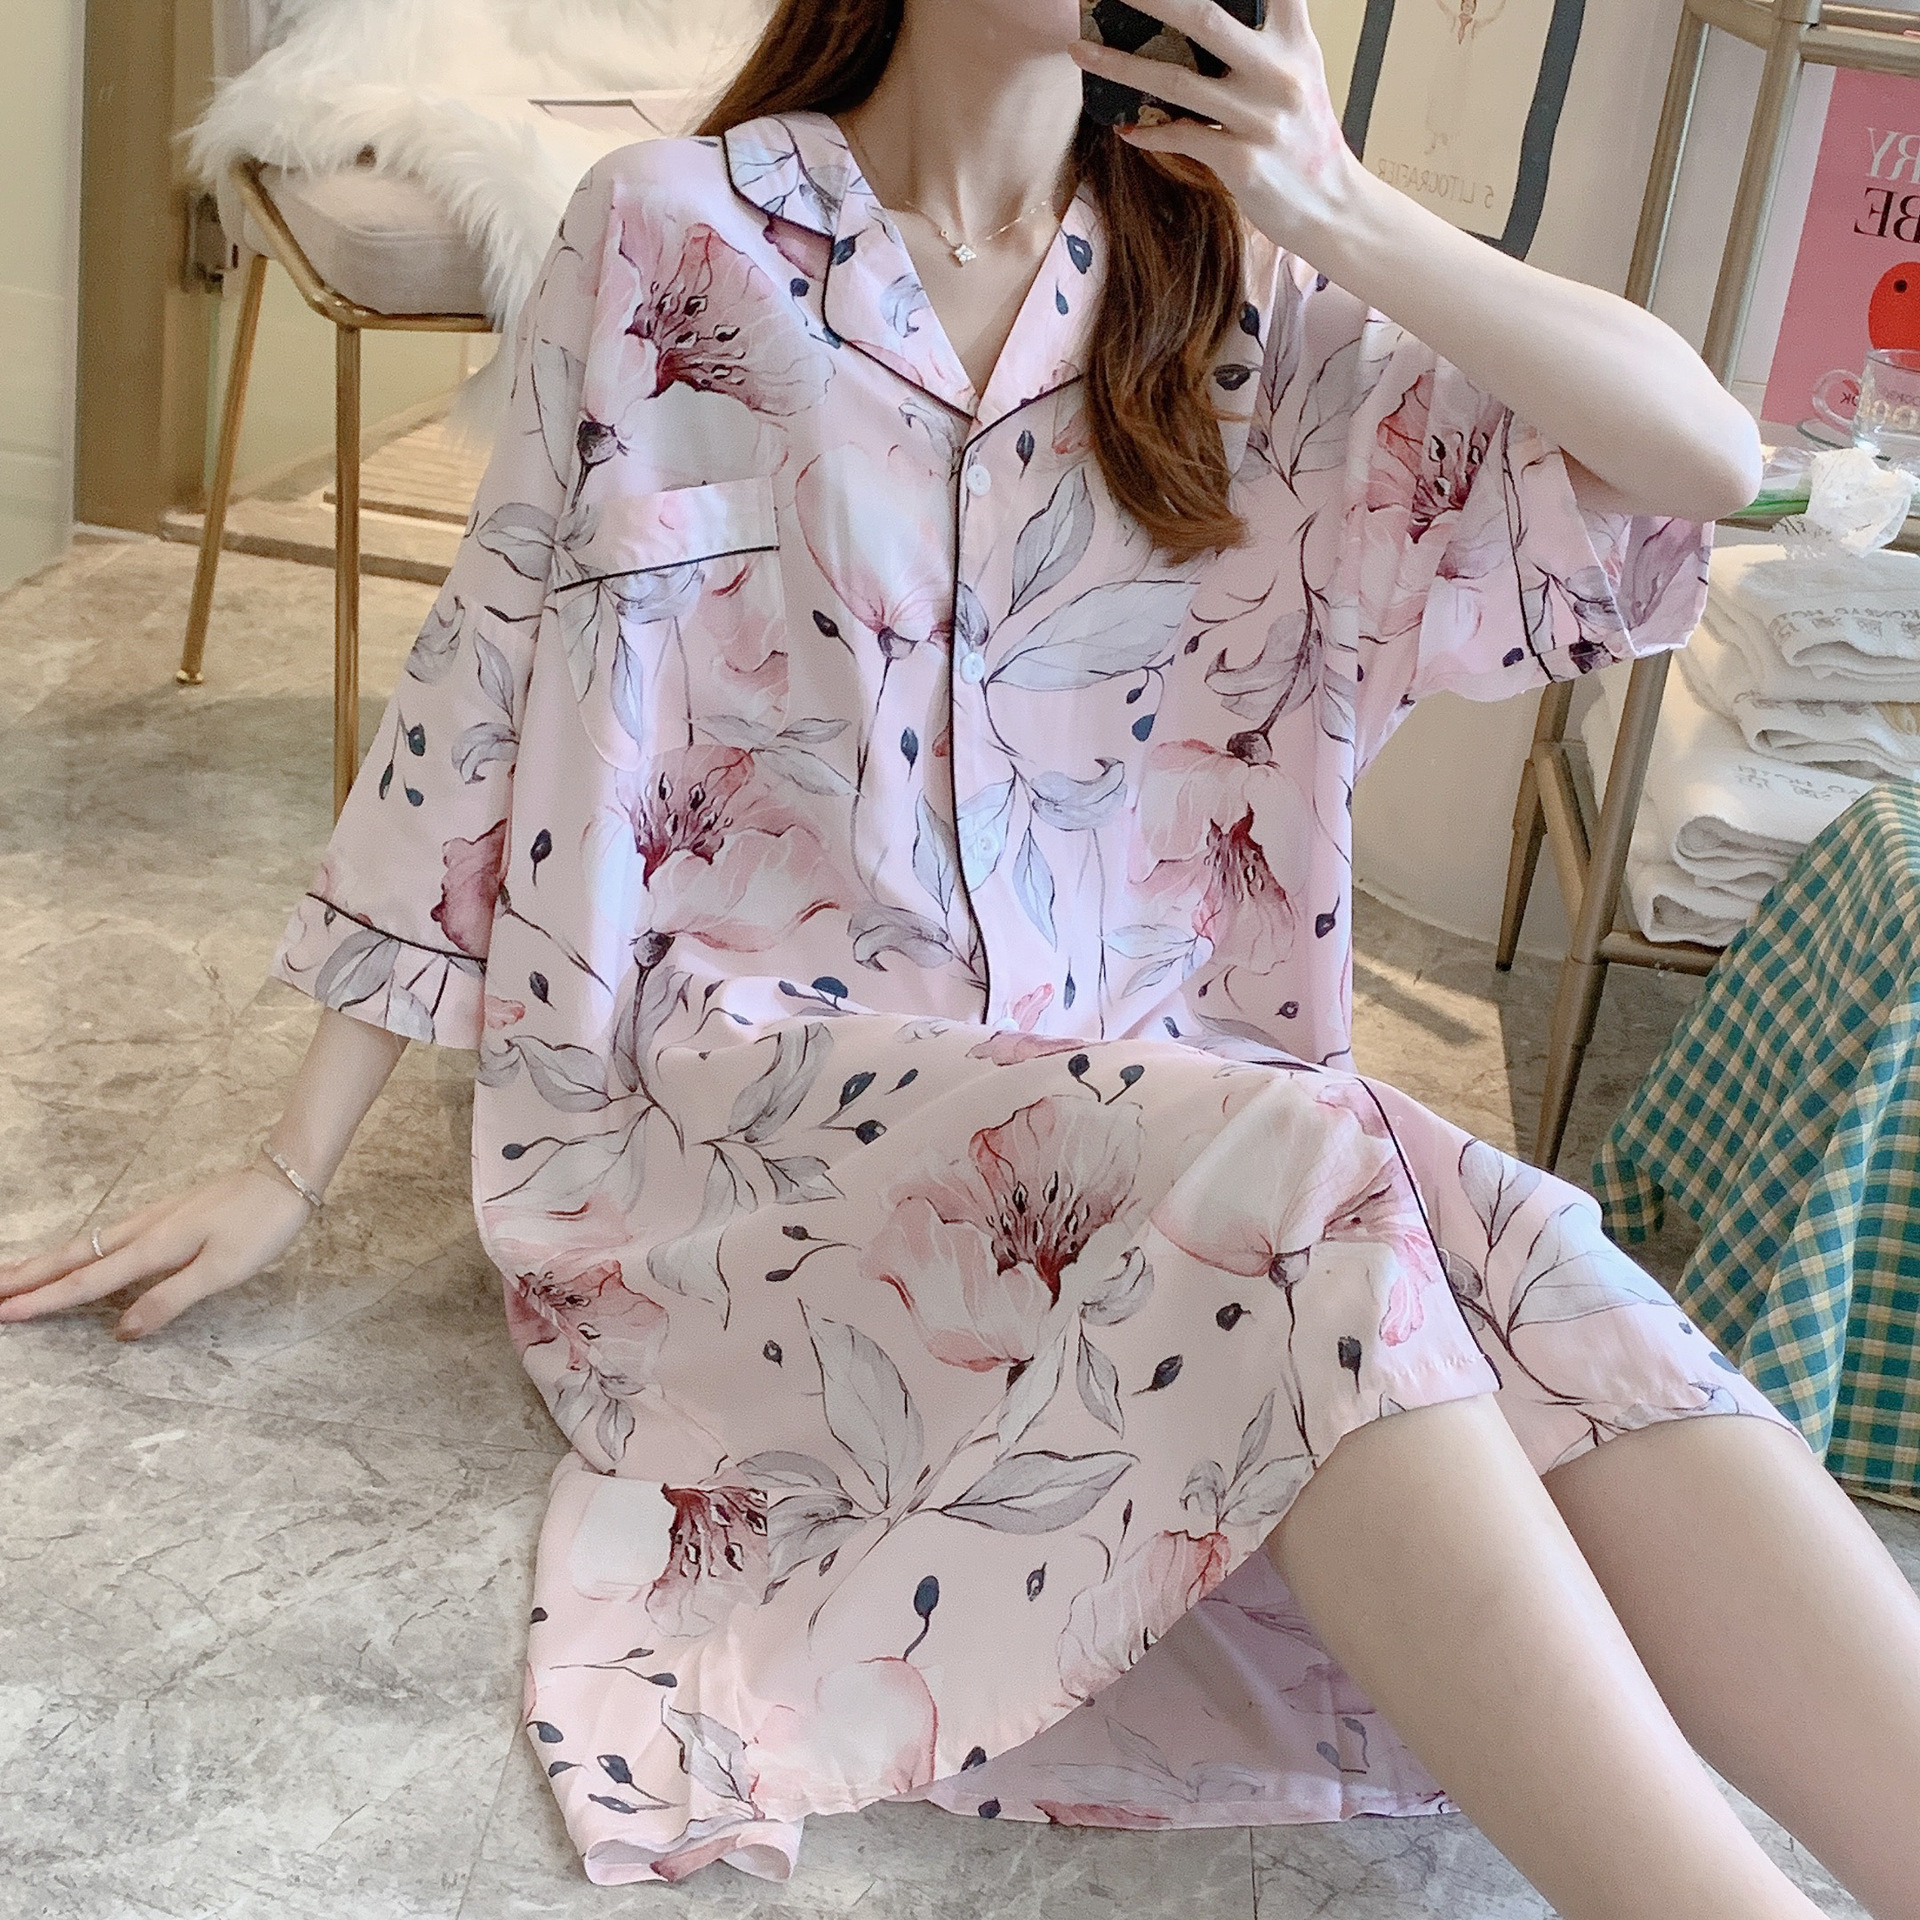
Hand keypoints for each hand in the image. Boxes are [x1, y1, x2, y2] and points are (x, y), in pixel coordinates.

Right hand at [0, 1163, 315, 1340]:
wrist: (286, 1176)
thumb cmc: (260, 1225)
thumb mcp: (222, 1270)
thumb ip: (170, 1300)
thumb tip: (121, 1333)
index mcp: (152, 1248)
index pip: (86, 1282)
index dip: (44, 1301)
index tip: (4, 1314)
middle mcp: (143, 1231)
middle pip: (73, 1258)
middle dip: (28, 1277)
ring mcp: (153, 1220)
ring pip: (87, 1245)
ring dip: (48, 1263)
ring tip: (14, 1276)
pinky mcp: (167, 1216)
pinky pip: (108, 1238)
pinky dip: (79, 1251)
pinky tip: (79, 1256)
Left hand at [1069, 0, 1367, 254]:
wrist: (1333, 207)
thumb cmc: (1305, 137)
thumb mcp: (1299, 74)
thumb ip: (1264, 39)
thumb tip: (1200, 19)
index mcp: (1295, 41)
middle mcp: (1279, 72)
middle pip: (1203, 16)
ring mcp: (1259, 117)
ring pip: (1176, 81)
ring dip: (1120, 64)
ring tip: (1081, 49)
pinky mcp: (1241, 161)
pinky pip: (1179, 137)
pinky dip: (1147, 132)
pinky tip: (1124, 128)